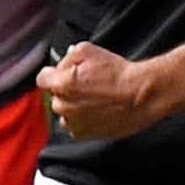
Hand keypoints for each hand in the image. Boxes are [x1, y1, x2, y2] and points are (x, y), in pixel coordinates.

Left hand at [38, 43, 160, 139]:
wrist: (142, 96)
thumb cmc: (120, 74)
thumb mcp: (90, 50)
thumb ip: (68, 57)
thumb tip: (62, 65)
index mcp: (61, 84)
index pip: (42, 78)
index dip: (54, 73)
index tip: (63, 74)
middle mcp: (63, 106)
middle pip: (56, 95)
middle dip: (69, 89)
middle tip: (90, 84)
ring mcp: (72, 122)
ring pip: (66, 111)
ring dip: (76, 105)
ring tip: (98, 98)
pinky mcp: (83, 134)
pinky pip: (76, 124)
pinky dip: (85, 118)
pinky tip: (101, 109)